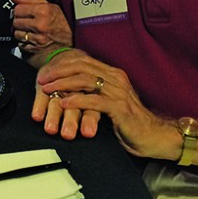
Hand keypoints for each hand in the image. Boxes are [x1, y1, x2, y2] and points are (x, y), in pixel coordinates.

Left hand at [11, 0, 71, 55]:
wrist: (72, 39)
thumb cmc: (62, 21)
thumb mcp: (50, 5)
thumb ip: (30, 0)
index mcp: (43, 11)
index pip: (18, 9)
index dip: (20, 10)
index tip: (23, 11)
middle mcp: (40, 25)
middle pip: (15, 22)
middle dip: (19, 20)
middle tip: (27, 20)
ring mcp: (38, 38)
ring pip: (17, 34)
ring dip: (21, 32)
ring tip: (30, 29)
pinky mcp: (36, 49)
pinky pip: (21, 44)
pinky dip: (24, 41)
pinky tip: (32, 37)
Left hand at [35, 49, 170, 157]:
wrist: (154, 136)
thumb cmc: (131, 123)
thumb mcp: (110, 103)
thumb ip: (96, 94)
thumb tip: (72, 91)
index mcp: (113, 75)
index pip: (84, 62)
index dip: (63, 65)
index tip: (46, 73)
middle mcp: (116, 79)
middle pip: (82, 67)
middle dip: (59, 72)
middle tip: (42, 79)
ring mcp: (119, 92)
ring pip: (86, 81)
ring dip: (63, 84)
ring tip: (48, 90)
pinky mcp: (119, 108)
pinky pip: (94, 101)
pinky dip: (76, 101)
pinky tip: (64, 103)